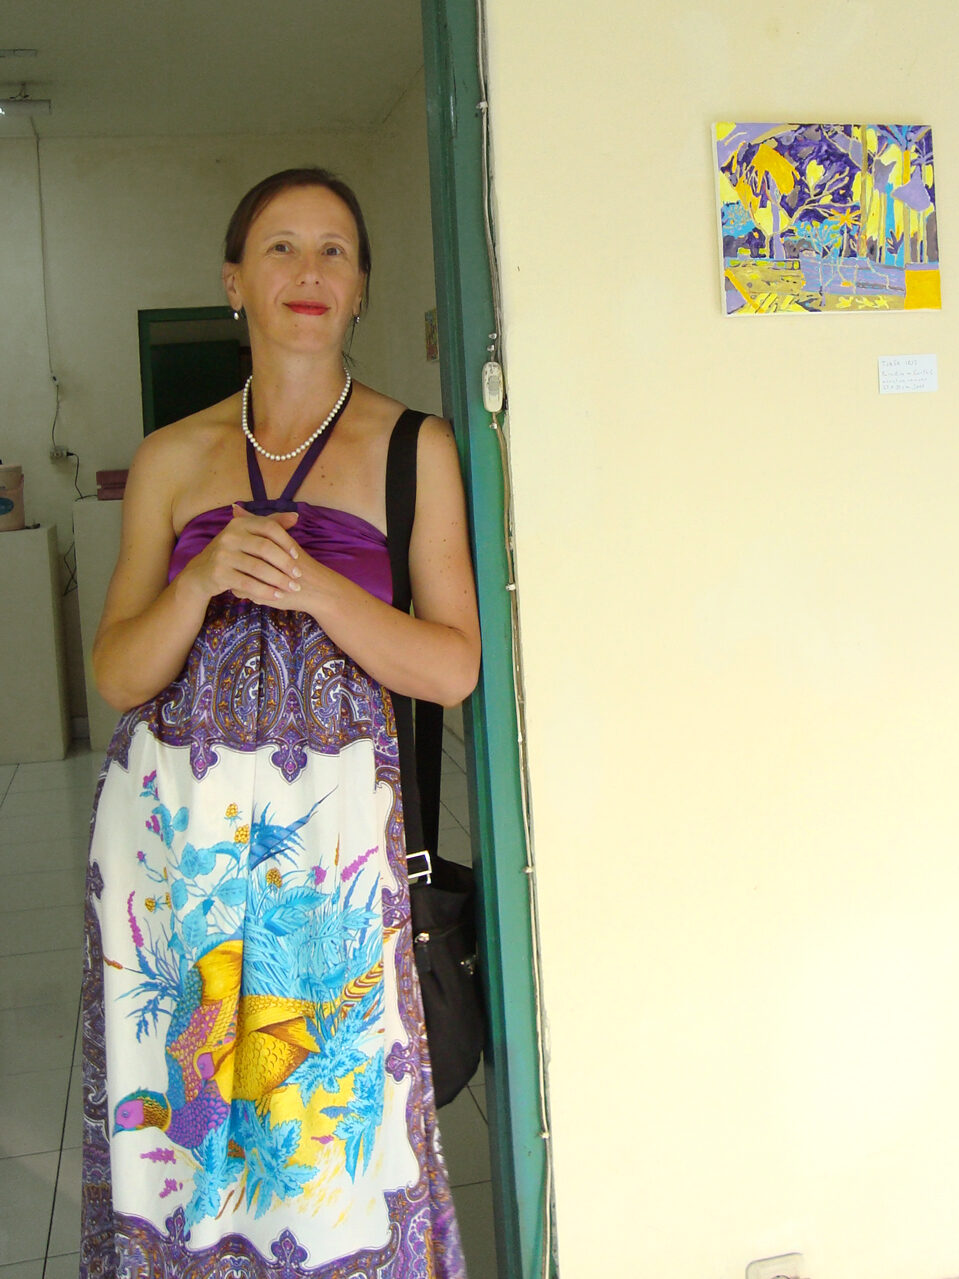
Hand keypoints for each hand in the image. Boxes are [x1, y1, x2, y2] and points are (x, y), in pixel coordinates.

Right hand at [184, 504, 303, 604]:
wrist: (201, 572)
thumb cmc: (233, 552)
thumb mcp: (248, 536)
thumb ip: (271, 525)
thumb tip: (295, 517)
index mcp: (240, 523)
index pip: (269, 527)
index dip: (286, 541)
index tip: (297, 556)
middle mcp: (229, 535)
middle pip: (265, 548)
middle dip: (285, 563)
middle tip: (298, 576)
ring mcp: (222, 554)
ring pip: (258, 568)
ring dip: (279, 579)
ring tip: (292, 587)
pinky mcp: (219, 573)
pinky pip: (248, 584)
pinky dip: (265, 591)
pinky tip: (277, 596)